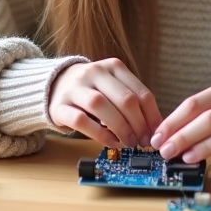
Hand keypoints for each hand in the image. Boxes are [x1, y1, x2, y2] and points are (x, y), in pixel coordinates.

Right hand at [48, 58, 162, 148]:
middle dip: (138, 124)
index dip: (151, 116)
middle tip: (143, 141)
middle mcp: (94, 72)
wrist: (55, 85)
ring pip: (101, 106)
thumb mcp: (113, 87)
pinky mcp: (60, 106)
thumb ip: (132, 102)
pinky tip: (111, 142)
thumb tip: (155, 128)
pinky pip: (81, 120)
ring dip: (120, 128)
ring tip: (129, 142)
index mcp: (113, 67)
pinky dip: (99, 134)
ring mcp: (75, 88)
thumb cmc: (92, 90)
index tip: (156, 133)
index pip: (140, 92)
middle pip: (124, 98)